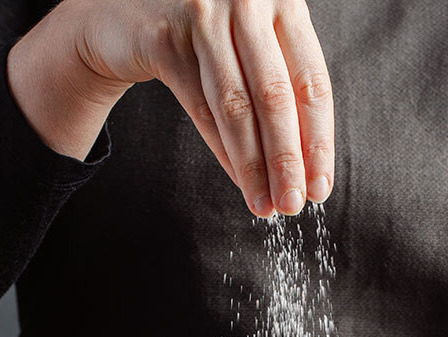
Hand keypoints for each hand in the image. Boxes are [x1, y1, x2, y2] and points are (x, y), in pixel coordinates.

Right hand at [8, 0, 333, 217]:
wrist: (127, 12)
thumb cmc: (205, 34)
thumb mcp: (255, 44)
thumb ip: (283, 85)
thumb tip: (307, 169)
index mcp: (283, 0)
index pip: (311, 82)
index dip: (318, 141)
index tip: (320, 186)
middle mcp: (248, 2)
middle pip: (276, 97)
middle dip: (287, 161)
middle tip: (293, 204)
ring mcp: (205, 15)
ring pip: (236, 106)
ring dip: (253, 165)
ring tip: (265, 204)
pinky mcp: (166, 37)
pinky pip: (200, 106)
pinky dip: (222, 149)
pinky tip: (239, 180)